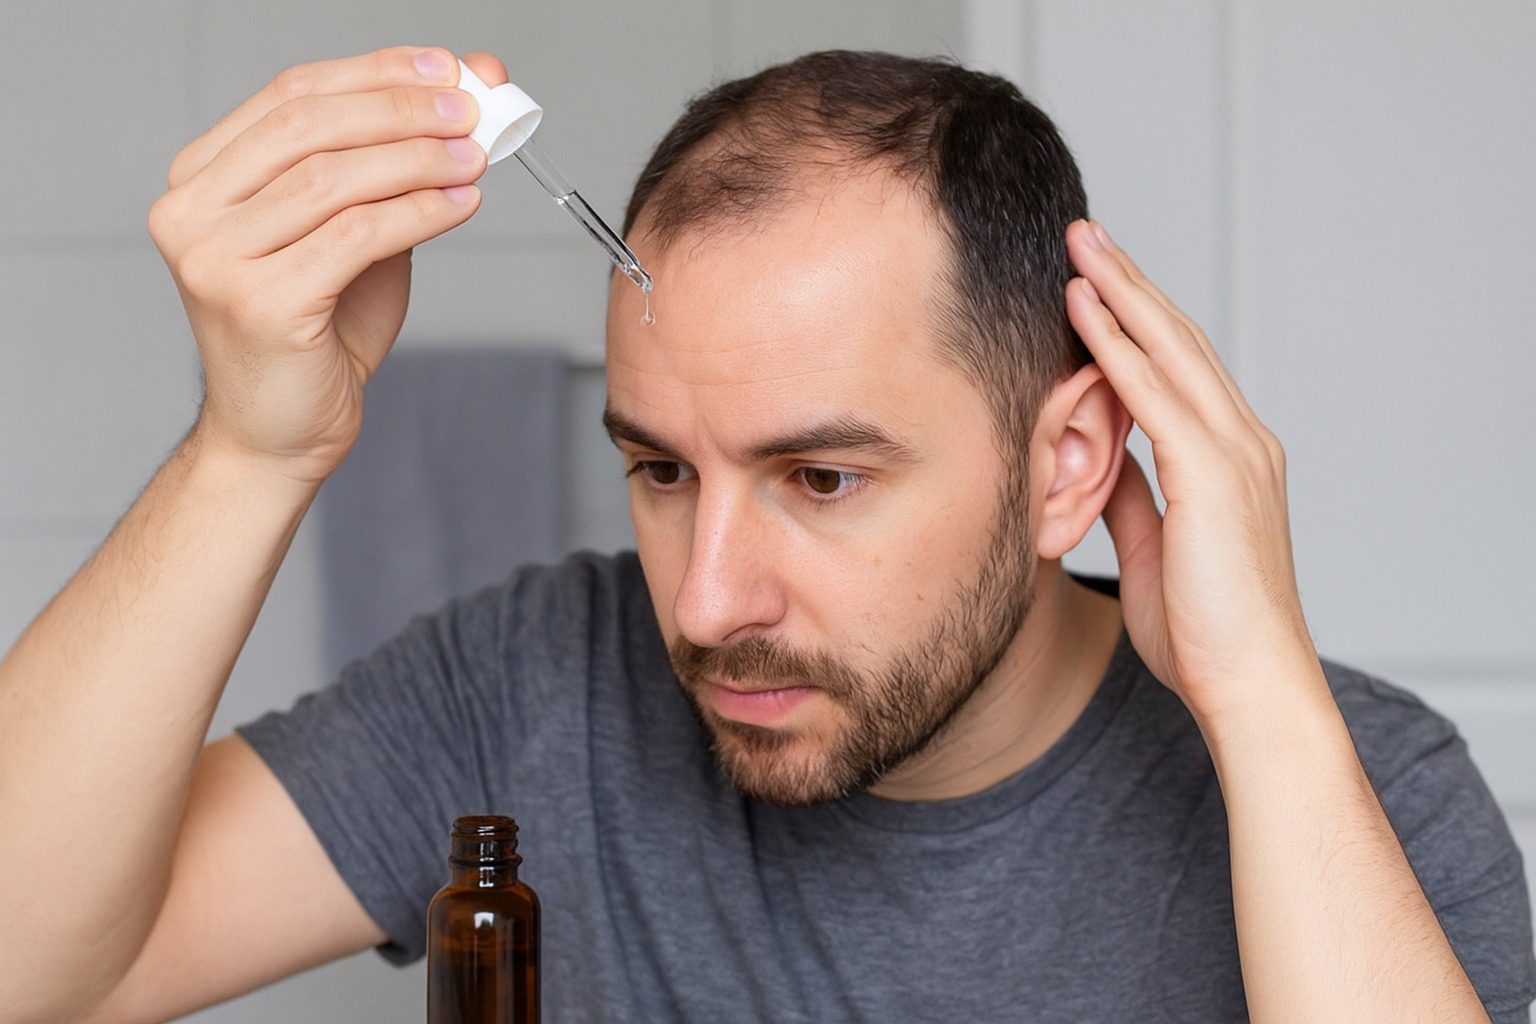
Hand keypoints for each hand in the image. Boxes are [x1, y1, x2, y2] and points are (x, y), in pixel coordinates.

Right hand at [148, 45, 505, 482]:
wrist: (280, 433)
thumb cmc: (317, 334)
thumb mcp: (357, 235)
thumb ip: (396, 168)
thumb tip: (468, 86)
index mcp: (202, 179)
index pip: (291, 94)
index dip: (376, 72)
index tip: (447, 68)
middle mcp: (192, 211)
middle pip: (308, 126)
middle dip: (401, 109)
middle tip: (470, 110)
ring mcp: (216, 258)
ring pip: (332, 178)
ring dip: (417, 160)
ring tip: (475, 158)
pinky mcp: (258, 302)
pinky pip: (354, 236)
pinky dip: (418, 213)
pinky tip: (460, 205)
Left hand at [1063, 219, 1321, 723]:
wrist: (1248, 685)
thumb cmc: (1204, 632)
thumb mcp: (1155, 548)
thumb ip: (1131, 497)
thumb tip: (1099, 464)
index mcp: (1233, 459)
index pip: (1182, 367)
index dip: (1140, 317)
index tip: (1098, 279)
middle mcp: (1242, 442)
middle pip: (1179, 339)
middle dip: (1129, 281)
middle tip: (1084, 233)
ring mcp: (1234, 453)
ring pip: (1170, 349)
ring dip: (1119, 292)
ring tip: (1078, 245)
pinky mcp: (1212, 475)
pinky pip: (1152, 394)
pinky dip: (1114, 347)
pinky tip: (1081, 309)